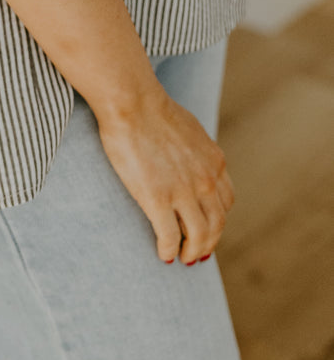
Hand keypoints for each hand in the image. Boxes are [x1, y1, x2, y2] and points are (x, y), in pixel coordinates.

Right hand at [97, 83, 234, 263]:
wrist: (133, 102)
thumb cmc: (150, 108)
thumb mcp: (188, 129)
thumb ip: (193, 149)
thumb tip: (187, 157)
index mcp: (214, 162)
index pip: (225, 202)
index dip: (217, 221)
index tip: (206, 229)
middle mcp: (206, 180)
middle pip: (216, 224)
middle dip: (207, 243)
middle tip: (195, 254)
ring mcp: (183, 191)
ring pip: (198, 237)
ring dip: (192, 252)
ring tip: (181, 258)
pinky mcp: (158, 199)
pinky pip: (169, 237)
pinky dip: (168, 251)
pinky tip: (163, 254)